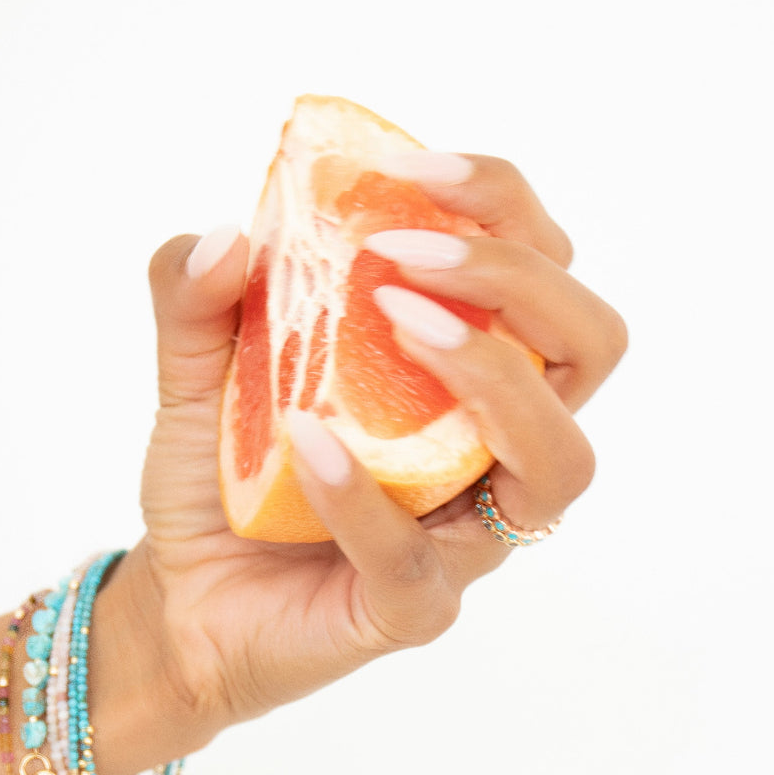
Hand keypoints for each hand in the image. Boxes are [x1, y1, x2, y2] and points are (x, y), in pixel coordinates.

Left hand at [104, 157, 626, 759]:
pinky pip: (417, 558)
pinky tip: (303, 440)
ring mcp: (465, 535)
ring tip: (394, 317)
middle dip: (518, 277)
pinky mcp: (415, 608)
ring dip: (489, 374)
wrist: (183, 599)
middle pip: (590, 347)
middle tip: (401, 250)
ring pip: (559, 460)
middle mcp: (490, 447)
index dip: (501, 204)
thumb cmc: (221, 479)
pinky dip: (362, 492)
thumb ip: (200, 299)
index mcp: (464, 374)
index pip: (543, 271)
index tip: (408, 167)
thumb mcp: (198, 370)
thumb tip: (227, 234)